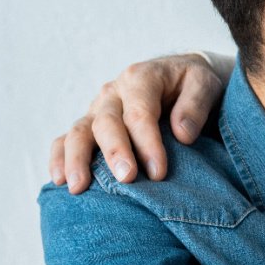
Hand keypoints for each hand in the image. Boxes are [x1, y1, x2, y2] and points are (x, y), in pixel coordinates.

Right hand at [49, 54, 223, 193]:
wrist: (179, 77)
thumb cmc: (192, 84)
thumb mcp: (205, 84)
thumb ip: (195, 105)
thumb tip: (182, 135)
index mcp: (141, 78)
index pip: (140, 113)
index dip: (148, 143)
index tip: (159, 172)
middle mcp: (114, 92)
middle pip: (107, 122)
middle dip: (115, 152)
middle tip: (126, 179)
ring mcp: (97, 108)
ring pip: (79, 131)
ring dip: (77, 159)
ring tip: (78, 187)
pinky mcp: (89, 123)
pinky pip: (65, 139)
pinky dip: (59, 158)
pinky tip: (59, 180)